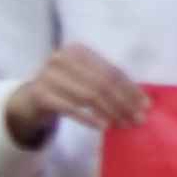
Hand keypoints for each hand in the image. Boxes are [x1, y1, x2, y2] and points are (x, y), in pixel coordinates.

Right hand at [3, 44, 146, 147]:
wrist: (31, 99)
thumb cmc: (67, 87)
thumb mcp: (87, 78)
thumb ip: (110, 84)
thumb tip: (144, 102)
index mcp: (78, 50)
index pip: (112, 71)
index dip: (131, 89)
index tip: (146, 106)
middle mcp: (62, 58)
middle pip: (102, 84)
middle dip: (124, 103)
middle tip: (138, 120)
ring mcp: (49, 75)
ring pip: (89, 96)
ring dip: (110, 112)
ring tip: (124, 124)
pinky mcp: (41, 94)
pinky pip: (71, 108)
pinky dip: (89, 118)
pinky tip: (103, 126)